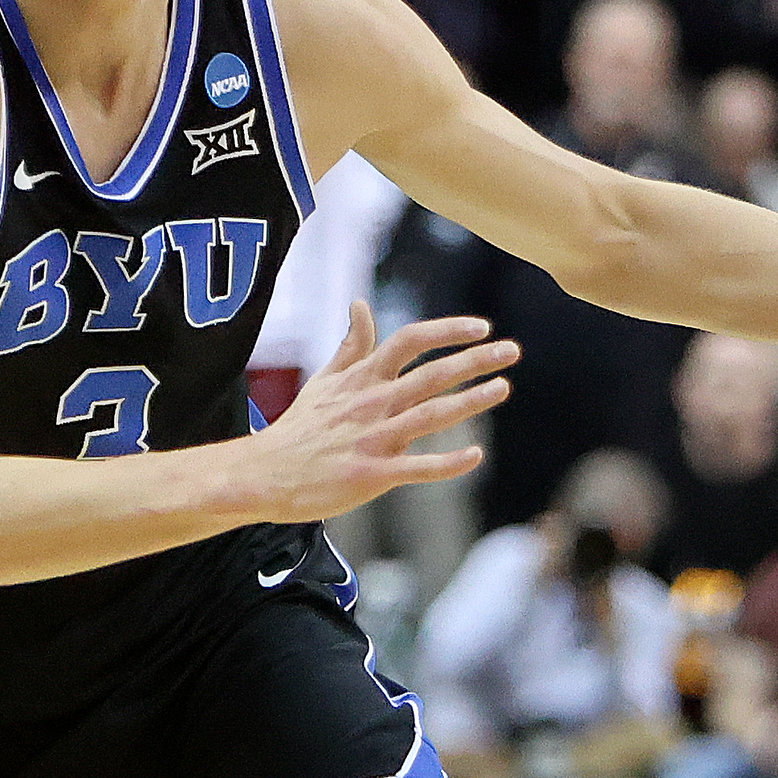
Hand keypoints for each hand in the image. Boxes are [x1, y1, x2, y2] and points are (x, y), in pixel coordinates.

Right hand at [233, 303, 514, 522]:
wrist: (265, 474)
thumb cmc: (299, 429)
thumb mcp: (323, 381)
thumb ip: (351, 345)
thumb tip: (360, 303)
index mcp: (362, 379)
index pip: (409, 341)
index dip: (447, 330)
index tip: (482, 327)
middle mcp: (372, 403)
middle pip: (430, 374)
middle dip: (474, 361)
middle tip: (513, 351)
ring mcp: (372, 439)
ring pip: (430, 415)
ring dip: (470, 401)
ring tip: (503, 388)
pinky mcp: (371, 474)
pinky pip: (416, 468)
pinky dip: (447, 464)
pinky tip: (476, 456)